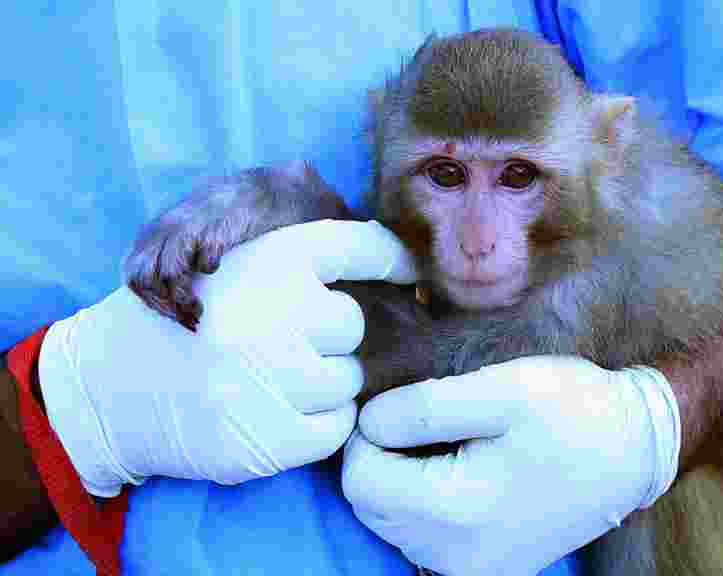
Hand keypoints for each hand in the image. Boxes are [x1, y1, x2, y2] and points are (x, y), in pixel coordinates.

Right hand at [38, 220, 416, 496]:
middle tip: (280, 342)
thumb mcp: (236, 265)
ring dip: (321, 383)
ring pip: (348, 380)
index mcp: (268, 258)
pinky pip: (338, 428)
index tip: (410, 273)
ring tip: (269, 379)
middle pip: (351, 324)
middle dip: (326, 336)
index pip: (360, 245)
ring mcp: (273, 377)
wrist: (112, 387)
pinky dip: (317, 425)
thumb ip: (305, 260)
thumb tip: (409, 273)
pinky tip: (274, 411)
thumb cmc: (192, 321)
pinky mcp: (272, 437)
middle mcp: (274, 312)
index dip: (392, 259)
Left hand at [341, 356, 681, 575]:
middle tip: (423, 418)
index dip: (366, 433)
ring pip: (394, 524)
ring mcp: (473, 569)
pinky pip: (426, 538)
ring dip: (401, 480)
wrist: (637, 449)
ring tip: (448, 441)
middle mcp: (456, 556)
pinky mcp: (488, 568)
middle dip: (380, 458)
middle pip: (372, 506)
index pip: (360, 479)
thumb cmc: (575, 411)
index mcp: (457, 510)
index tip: (401, 404)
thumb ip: (423, 406)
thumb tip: (369, 423)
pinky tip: (461, 469)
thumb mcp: (503, 388)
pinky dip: (426, 502)